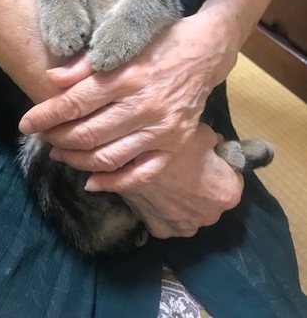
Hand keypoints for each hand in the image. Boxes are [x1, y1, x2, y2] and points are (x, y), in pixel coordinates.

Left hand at [19, 8, 238, 172]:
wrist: (204, 54)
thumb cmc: (158, 43)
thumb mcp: (122, 43)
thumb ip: (85, 65)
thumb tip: (51, 81)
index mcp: (127, 77)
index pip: (76, 102)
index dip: (46, 115)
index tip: (26, 123)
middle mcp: (144, 106)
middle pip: (88, 132)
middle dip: (56, 137)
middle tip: (42, 136)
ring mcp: (161, 130)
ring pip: (108, 156)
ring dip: (76, 160)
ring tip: (58, 153)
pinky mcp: (175, 146)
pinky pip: (142, 173)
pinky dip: (114, 182)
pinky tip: (92, 182)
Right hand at [83, 123, 243, 237]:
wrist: (130, 158)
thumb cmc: (172, 144)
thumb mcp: (203, 134)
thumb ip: (215, 143)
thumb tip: (216, 145)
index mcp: (227, 193)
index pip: (232, 177)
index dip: (219, 165)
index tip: (205, 157)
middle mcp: (211, 216)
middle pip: (210, 198)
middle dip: (201, 185)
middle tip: (182, 167)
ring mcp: (184, 227)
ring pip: (188, 212)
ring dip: (181, 200)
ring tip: (165, 180)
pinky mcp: (160, 231)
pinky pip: (166, 219)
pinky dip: (161, 209)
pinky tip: (153, 192)